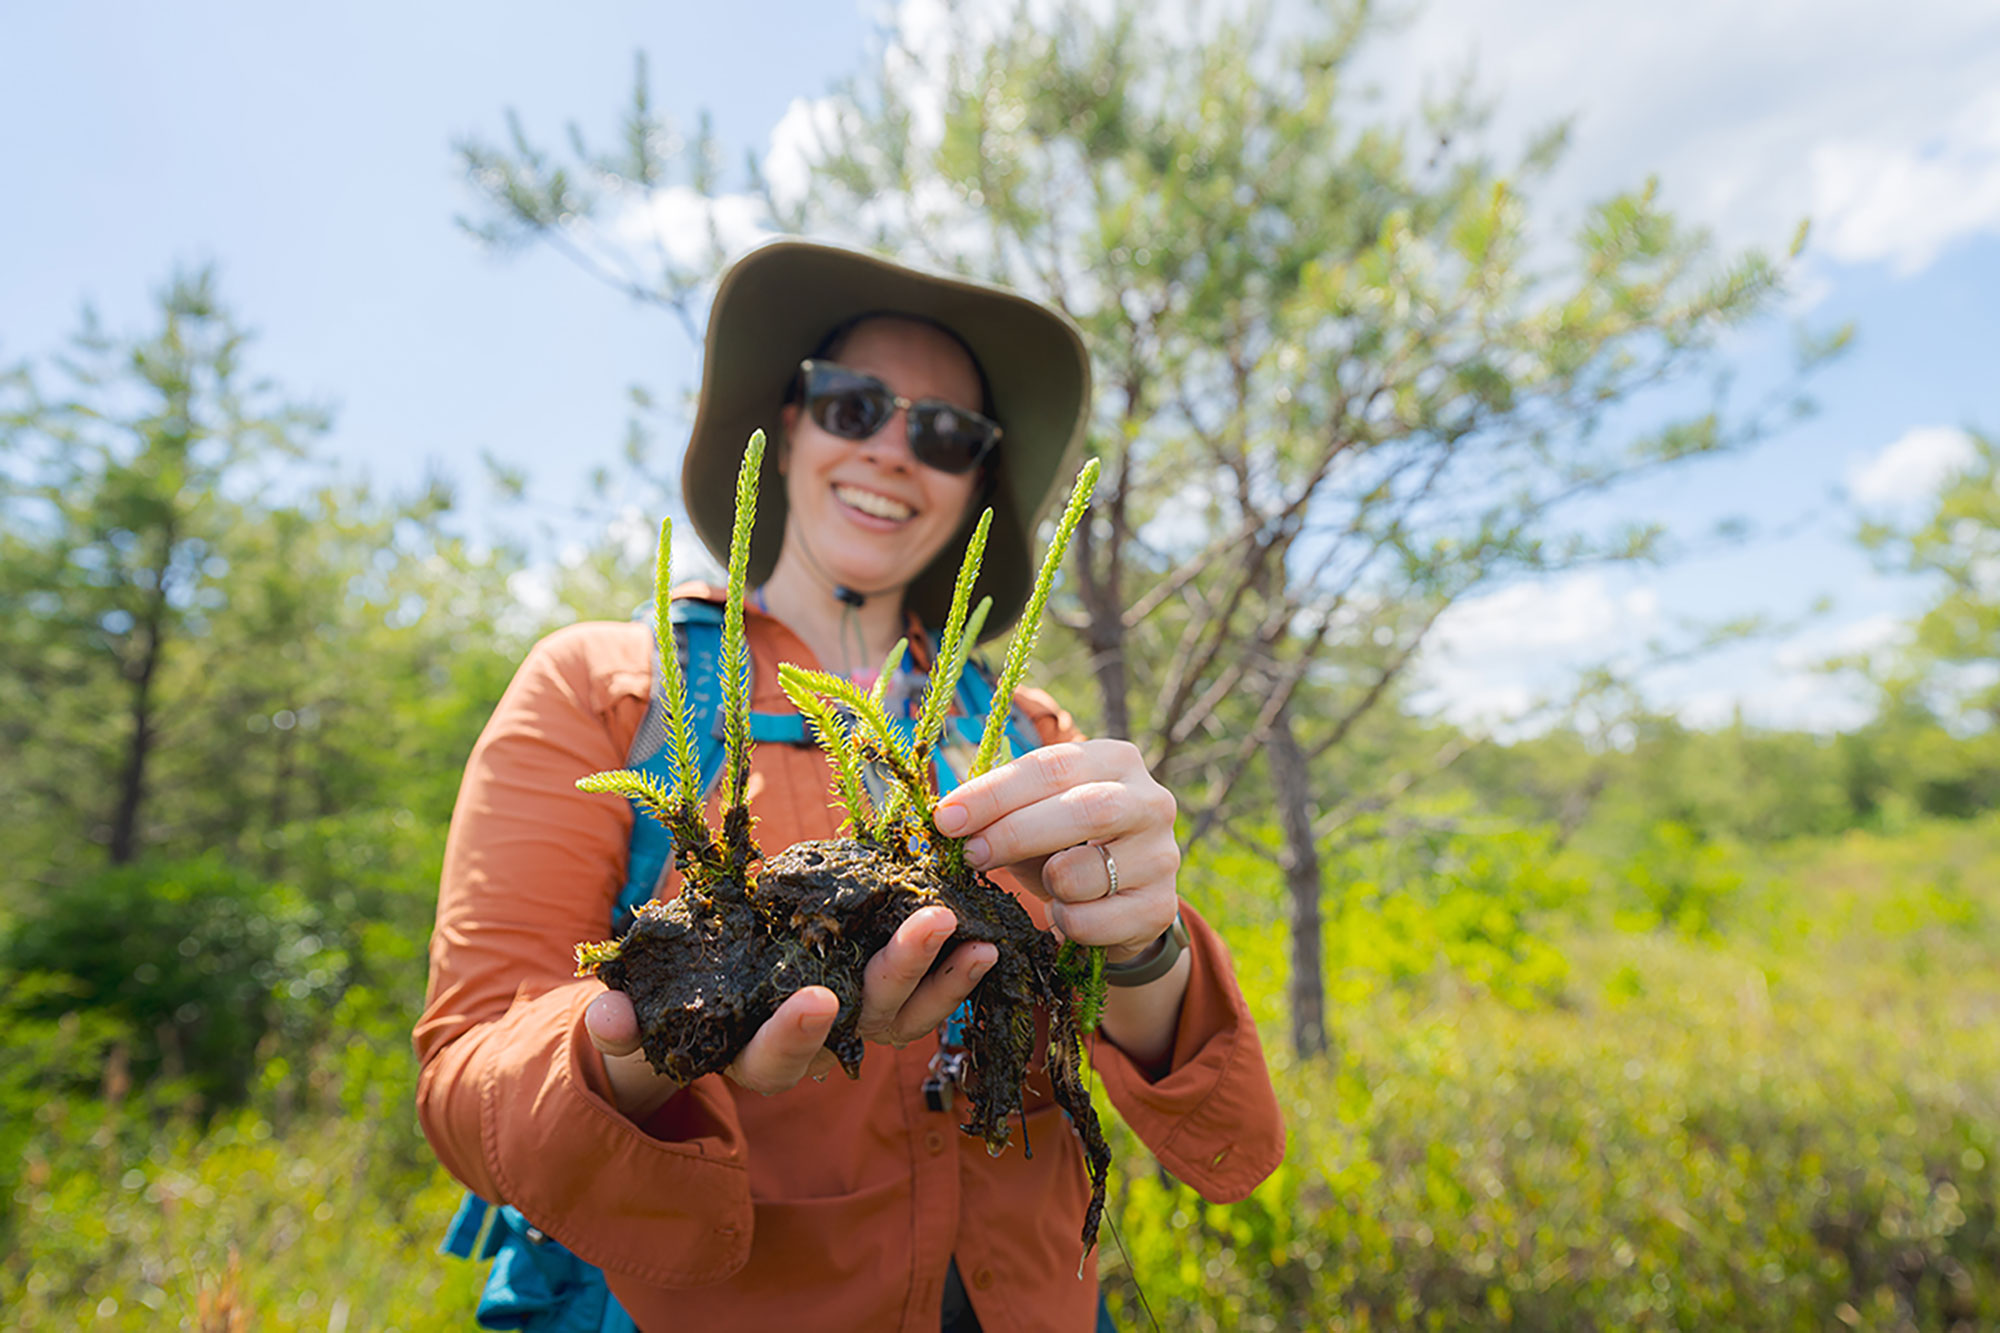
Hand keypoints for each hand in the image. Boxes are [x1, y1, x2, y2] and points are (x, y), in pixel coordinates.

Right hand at [585, 905, 996, 1118]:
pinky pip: (925, 993)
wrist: (693, 1023)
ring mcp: (851, 1025)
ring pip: (906, 1013)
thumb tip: (606, 1016)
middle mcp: (812, 1048)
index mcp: (749, 1055)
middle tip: (930, 924)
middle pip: (861, 1025)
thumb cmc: (661, 1016)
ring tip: (983, 935)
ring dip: (947, 978)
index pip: (775, 1057)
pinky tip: (986, 934)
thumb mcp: (630, 1024)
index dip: (796, 1034)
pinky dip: (955, 970)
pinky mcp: (878, 998)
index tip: (817, 997)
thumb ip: (619, 1023)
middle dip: (899, 975)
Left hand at [932, 740, 1180, 962]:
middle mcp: (1151, 801)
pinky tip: (1067, 913)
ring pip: (1083, 873)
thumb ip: (1001, 809)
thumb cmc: (1064, 844)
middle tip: (968, 854)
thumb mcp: (1036, 814)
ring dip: (1044, 883)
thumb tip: (947, 817)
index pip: (1052, 766)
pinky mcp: (1160, 909)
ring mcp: (1163, 856)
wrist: (1119, 900)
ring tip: (1041, 884)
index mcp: (1116, 760)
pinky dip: (1065, 922)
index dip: (995, 793)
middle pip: (1082, 810)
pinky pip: (1093, 921)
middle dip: (1014, 833)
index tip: (947, 818)